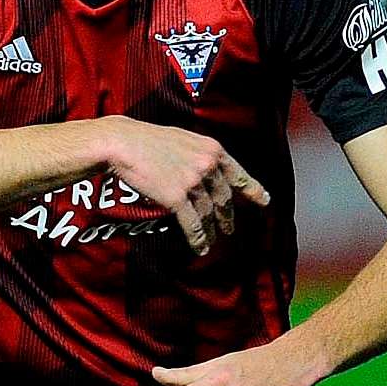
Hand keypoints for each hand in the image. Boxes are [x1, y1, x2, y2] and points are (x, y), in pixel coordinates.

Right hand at [93, 117, 270, 255]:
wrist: (122, 143)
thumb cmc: (145, 138)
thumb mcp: (182, 138)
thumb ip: (198, 153)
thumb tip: (204, 168)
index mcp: (212, 149)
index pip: (238, 174)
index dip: (253, 190)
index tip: (264, 201)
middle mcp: (207, 166)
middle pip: (223, 198)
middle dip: (227, 217)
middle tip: (229, 229)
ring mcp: (193, 183)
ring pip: (209, 214)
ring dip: (212, 231)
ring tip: (212, 242)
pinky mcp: (176, 198)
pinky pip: (192, 224)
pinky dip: (198, 238)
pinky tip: (201, 247)